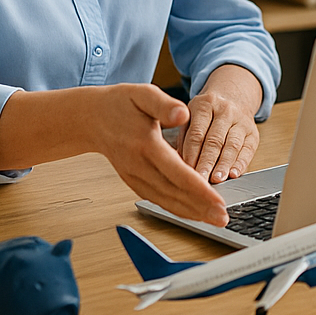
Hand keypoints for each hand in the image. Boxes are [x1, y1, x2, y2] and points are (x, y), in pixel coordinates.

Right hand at [90, 83, 227, 225]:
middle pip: (173, 192)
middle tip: (223, 218)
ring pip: (165, 200)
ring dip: (191, 213)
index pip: (176, 172)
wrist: (91, 118)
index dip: (199, 189)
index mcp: (145, 144)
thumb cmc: (120, 104)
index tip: (218, 200)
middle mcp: (139, 165)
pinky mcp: (134, 181)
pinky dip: (177, 208)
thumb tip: (183, 113)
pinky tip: (194, 213)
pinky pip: (157, 199)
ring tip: (214, 220)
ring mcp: (134, 176)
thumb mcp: (143, 94)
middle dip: (200, 208)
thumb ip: (164, 104)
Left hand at [181, 64, 263, 183]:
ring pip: (232, 145)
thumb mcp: (190, 117)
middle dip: (206, 162)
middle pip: (214, 140)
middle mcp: (225, 110)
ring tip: (216, 180)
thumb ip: (184, 139)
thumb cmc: (206, 113)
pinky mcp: (253, 132)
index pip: (197, 133)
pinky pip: (248, 150)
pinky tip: (234, 174)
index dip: (191, 155)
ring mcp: (241, 121)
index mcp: (205, 104)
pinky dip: (241, 163)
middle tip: (200, 180)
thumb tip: (178, 164)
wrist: (232, 96)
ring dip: (224, 165)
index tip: (185, 172)